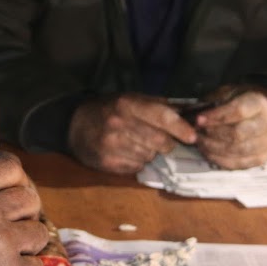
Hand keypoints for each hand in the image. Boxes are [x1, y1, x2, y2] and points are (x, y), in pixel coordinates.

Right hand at [0, 134, 48, 265]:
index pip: (8, 166)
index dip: (12, 177)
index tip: (7, 191)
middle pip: (29, 198)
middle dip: (20, 212)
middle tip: (3, 226)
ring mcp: (3, 243)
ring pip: (38, 231)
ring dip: (24, 243)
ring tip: (0, 252)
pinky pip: (37, 265)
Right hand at [68, 93, 197, 173]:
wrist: (74, 124)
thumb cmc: (108, 109)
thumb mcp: (130, 99)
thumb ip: (159, 106)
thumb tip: (192, 113)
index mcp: (127, 103)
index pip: (162, 117)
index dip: (181, 128)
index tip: (192, 136)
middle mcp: (119, 123)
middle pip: (160, 142)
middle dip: (167, 143)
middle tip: (162, 140)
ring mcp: (112, 144)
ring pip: (150, 156)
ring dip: (150, 152)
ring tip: (137, 143)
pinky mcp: (108, 162)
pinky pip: (137, 166)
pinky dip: (138, 161)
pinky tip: (127, 151)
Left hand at [194, 85, 266, 168]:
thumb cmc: (245, 102)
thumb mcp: (231, 93)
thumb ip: (215, 102)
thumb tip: (196, 115)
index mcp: (259, 104)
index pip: (238, 111)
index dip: (216, 116)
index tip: (199, 119)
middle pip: (238, 134)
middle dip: (213, 134)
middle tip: (197, 131)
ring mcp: (266, 144)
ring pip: (238, 150)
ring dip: (214, 147)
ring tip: (200, 141)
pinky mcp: (261, 158)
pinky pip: (239, 163)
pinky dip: (220, 159)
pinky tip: (208, 152)